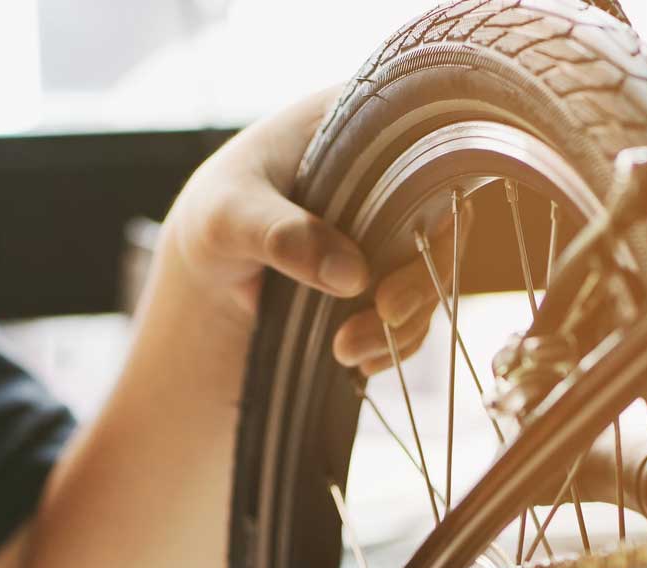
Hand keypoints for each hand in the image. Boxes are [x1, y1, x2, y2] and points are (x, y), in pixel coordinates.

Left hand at [163, 88, 458, 376]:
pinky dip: (395, 343)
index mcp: (357, 127)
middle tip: (385, 314)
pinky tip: (361, 361)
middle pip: (442, 224)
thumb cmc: (211, 219)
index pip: (426, 150)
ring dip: (404, 322)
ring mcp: (391, 233)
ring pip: (431, 277)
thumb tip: (352, 276)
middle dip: (420, 279)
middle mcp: (388, 177)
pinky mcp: (385, 281)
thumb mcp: (228, 217)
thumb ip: (280, 235)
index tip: (410, 251)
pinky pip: (412, 314)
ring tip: (347, 351)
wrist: (204, 270)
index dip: (436, 200)